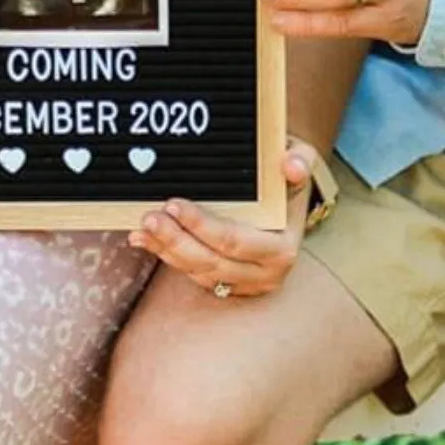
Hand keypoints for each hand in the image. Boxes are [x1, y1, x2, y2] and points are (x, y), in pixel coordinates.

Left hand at [128, 142, 316, 297]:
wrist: (287, 199)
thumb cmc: (287, 178)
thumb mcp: (302, 160)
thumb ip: (300, 160)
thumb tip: (291, 165)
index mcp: (282, 249)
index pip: (235, 241)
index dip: (201, 226)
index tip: (174, 205)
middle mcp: (265, 274)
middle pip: (211, 262)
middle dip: (176, 240)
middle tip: (150, 218)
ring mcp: (244, 284)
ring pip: (198, 272)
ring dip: (166, 251)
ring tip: (142, 229)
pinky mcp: (227, 285)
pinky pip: (193, 274)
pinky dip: (168, 256)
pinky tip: (147, 241)